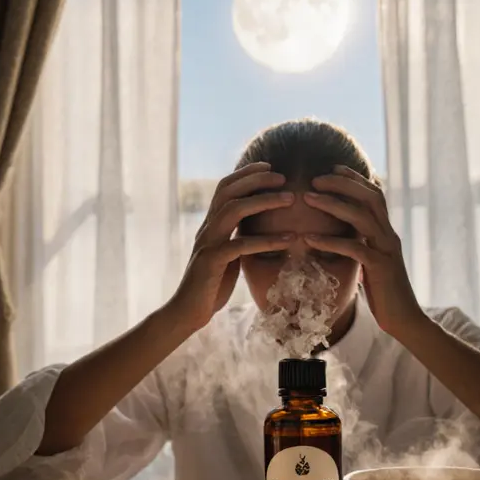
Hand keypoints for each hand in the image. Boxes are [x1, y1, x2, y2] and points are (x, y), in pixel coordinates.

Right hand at [168, 162, 295, 331]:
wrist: (188, 312)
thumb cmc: (211, 285)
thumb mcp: (227, 254)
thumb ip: (236, 236)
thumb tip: (256, 223)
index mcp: (210, 225)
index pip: (224, 188)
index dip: (246, 174)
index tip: (271, 168)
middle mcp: (207, 229)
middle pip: (228, 191)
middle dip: (256, 180)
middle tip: (283, 177)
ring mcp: (208, 244)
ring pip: (234, 211)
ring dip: (264, 201)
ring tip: (290, 199)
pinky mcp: (212, 262)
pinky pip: (241, 245)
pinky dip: (268, 240)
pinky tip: (290, 239)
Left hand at [304, 166, 424, 336]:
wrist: (404, 319)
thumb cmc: (383, 291)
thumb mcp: (370, 261)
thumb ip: (362, 243)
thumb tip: (345, 232)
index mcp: (386, 231)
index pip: (374, 194)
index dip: (355, 178)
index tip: (332, 167)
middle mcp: (389, 235)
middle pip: (370, 197)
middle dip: (343, 183)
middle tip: (315, 178)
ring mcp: (386, 250)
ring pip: (361, 217)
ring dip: (333, 204)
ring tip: (307, 198)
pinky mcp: (379, 269)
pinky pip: (353, 249)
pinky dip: (329, 241)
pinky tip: (308, 238)